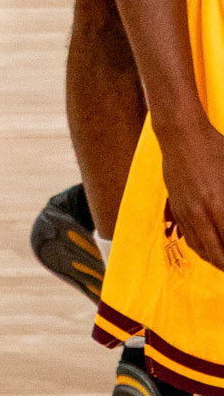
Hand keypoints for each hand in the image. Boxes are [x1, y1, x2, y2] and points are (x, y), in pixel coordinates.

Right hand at [158, 112, 223, 272]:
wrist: (181, 135)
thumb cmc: (215, 148)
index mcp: (220, 207)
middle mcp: (201, 214)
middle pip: (217, 255)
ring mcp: (186, 212)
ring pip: (201, 249)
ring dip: (215, 261)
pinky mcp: (176, 206)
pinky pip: (188, 237)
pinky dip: (201, 248)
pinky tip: (210, 249)